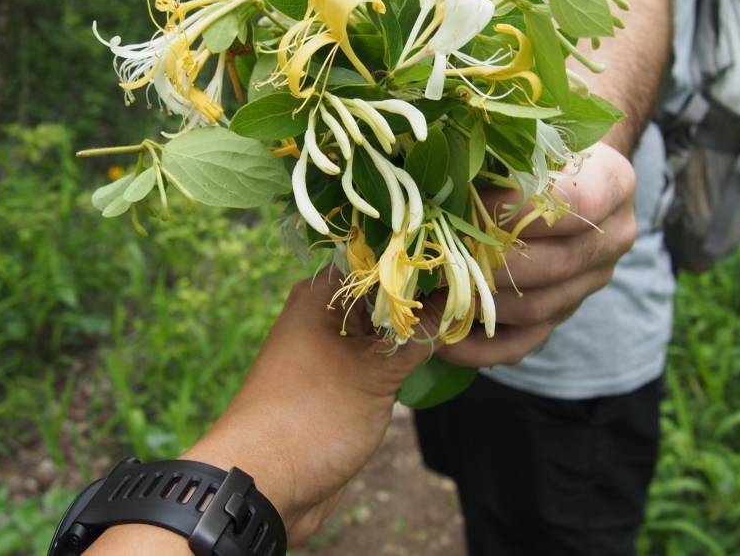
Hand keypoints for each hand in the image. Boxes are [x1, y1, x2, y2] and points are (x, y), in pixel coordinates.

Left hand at [87, 276, 439, 553]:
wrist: (264, 487)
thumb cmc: (308, 419)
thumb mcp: (373, 374)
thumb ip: (417, 335)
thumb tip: (457, 300)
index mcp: (320, 295)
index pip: (376, 254)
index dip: (418, 253)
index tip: (463, 254)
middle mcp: (324, 314)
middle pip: (383, 289)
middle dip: (423, 292)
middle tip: (476, 286)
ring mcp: (332, 349)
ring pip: (383, 325)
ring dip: (416, 325)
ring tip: (467, 314)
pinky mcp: (341, 381)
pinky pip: (378, 356)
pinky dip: (404, 354)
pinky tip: (440, 350)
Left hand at [440, 142, 636, 366]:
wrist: (561, 168)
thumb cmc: (533, 144)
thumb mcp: (528, 135)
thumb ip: (500, 152)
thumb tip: (436, 173)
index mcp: (614, 184)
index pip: (575, 203)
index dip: (516, 207)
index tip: (465, 204)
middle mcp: (614, 238)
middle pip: (553, 264)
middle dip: (487, 263)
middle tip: (435, 256)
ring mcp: (592, 281)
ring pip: (536, 308)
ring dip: (480, 304)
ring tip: (430, 290)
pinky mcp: (567, 311)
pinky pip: (526, 342)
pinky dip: (481, 347)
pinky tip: (444, 339)